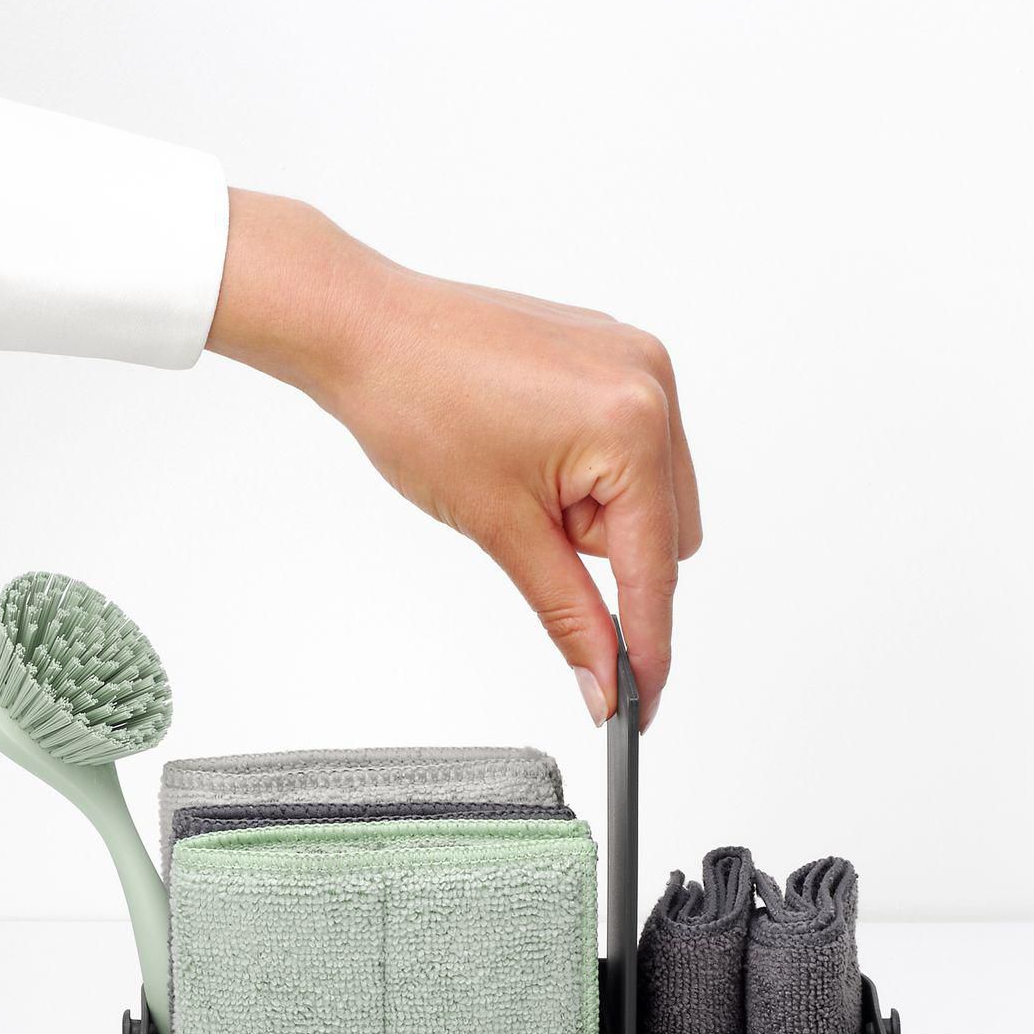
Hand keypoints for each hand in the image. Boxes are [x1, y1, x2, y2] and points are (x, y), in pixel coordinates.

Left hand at [206, 190, 700, 725]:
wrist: (366, 330)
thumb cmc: (416, 403)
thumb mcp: (500, 529)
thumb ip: (567, 613)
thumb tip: (601, 680)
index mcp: (632, 424)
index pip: (655, 570)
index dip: (645, 647)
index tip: (642, 703)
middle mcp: (651, 383)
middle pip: (667, 533)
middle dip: (604, 553)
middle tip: (530, 528)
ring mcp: (636, 361)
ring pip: (653, 492)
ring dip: (600, 513)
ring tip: (524, 481)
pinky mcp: (614, 352)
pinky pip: (633, 444)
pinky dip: (592, 470)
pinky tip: (530, 452)